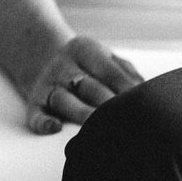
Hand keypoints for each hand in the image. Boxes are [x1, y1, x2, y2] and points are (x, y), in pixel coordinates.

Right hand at [20, 34, 143, 133]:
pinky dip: (42, 122)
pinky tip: (55, 128)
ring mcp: (47, 84)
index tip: (142, 106)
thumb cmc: (88, 66)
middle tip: (127, 122)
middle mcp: (63, 65)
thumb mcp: (105, 58)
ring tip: (100, 130)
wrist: (42, 56)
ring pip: (64, 100)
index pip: (109, 71)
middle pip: (89, 87)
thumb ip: (127, 72)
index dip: (126, 89)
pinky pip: (35, 115)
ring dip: (83, 114)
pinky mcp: (33, 103)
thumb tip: (148, 90)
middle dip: (108, 105)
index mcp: (84, 49)